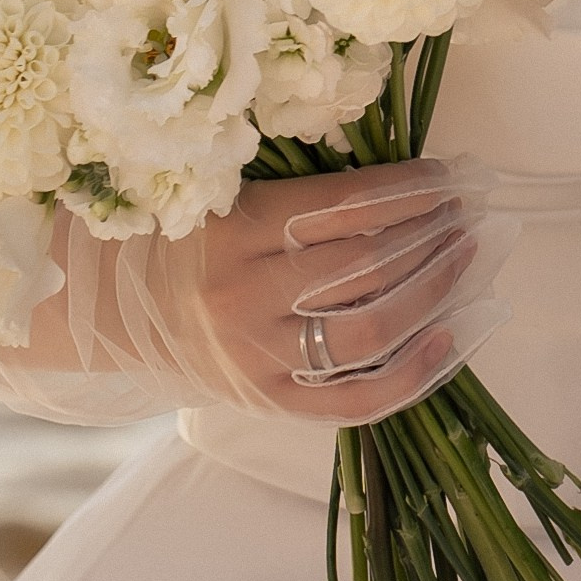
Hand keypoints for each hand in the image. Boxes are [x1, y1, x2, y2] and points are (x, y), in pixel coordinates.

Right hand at [175, 160, 513, 424]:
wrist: (110, 307)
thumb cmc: (187, 237)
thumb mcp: (230, 196)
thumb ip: (307, 194)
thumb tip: (416, 185)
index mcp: (235, 228)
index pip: (348, 204)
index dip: (414, 190)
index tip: (455, 178)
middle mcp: (243, 295)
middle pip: (367, 266)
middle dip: (433, 235)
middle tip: (470, 215)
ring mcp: (256, 356)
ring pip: (369, 330)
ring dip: (433, 290)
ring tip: (465, 258)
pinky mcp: (265, 402)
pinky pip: (353, 400)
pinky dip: (412, 373)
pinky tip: (450, 336)